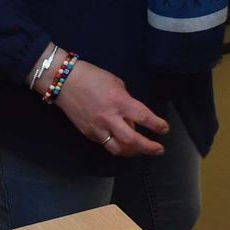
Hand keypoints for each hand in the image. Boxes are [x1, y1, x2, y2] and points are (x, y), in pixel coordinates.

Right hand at [53, 60, 167, 156]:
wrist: (64, 81)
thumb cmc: (92, 76)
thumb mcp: (116, 83)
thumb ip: (126, 101)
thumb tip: (132, 116)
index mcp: (119, 101)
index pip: (143, 117)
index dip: (157, 125)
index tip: (164, 129)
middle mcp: (109, 117)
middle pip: (132, 140)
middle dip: (148, 148)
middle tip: (158, 149)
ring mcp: (97, 128)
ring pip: (118, 149)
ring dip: (132, 152)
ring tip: (140, 150)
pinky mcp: (88, 133)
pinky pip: (105, 144)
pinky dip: (116, 146)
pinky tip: (121, 143)